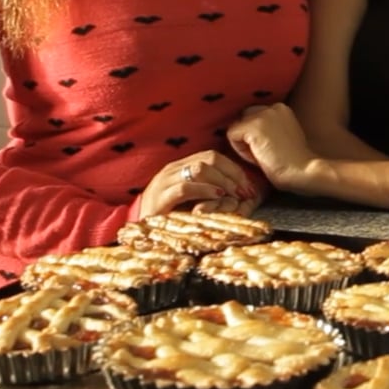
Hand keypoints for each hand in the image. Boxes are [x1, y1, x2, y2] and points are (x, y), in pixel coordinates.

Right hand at [136, 149, 258, 218]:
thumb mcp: (191, 199)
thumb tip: (237, 190)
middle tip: (246, 192)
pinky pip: (186, 188)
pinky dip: (205, 190)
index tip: (248, 185)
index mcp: (181, 166)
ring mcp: (165, 182)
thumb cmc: (169, 216)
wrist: (140, 231)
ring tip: (234, 195)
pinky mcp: (161, 197)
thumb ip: (207, 189)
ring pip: (200, 169)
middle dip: (232, 175)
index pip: (212, 156)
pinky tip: (217, 196)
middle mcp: (173, 169)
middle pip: (209, 159)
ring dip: (222, 181)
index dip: (233, 169)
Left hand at [225, 103, 319, 192]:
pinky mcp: (253, 126)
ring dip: (244, 144)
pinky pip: (231, 135)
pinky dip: (240, 151)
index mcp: (282, 109)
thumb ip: (269, 129)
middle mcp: (273, 106)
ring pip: (237, 127)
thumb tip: (247, 134)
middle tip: (264, 152)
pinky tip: (258, 157)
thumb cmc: (294, 163)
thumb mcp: (284, 137)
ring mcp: (263, 115)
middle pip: (244, 118)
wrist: (303, 171)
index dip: (256, 135)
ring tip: (263, 155)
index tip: (270, 148)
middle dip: (247, 136)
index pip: (255, 116)